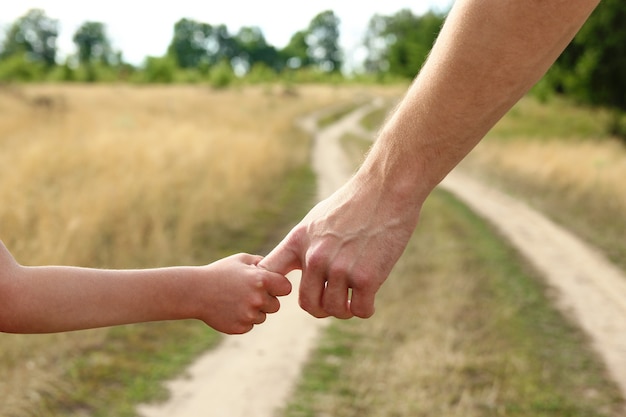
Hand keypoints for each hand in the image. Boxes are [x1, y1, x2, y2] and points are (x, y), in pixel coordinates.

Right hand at [196, 253, 291, 333]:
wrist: (195, 292)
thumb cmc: (219, 272)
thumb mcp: (240, 260)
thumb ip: (261, 262)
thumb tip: (278, 267)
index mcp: (261, 280)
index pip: (286, 288)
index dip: (279, 287)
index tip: (271, 286)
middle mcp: (258, 298)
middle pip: (276, 305)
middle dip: (266, 300)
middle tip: (248, 294)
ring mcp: (249, 315)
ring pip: (263, 316)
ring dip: (254, 311)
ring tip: (236, 300)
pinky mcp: (240, 327)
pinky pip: (250, 325)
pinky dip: (243, 319)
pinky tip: (229, 309)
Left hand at [259, 175, 418, 318]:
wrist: (386, 190)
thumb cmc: (353, 204)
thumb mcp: (316, 220)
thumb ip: (303, 246)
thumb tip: (299, 271)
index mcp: (298, 242)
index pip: (268, 272)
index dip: (272, 288)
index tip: (288, 290)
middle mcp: (315, 258)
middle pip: (309, 304)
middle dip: (323, 308)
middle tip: (336, 299)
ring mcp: (340, 269)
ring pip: (336, 310)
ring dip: (346, 309)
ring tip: (355, 295)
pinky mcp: (366, 277)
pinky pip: (360, 311)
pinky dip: (365, 308)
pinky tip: (369, 295)